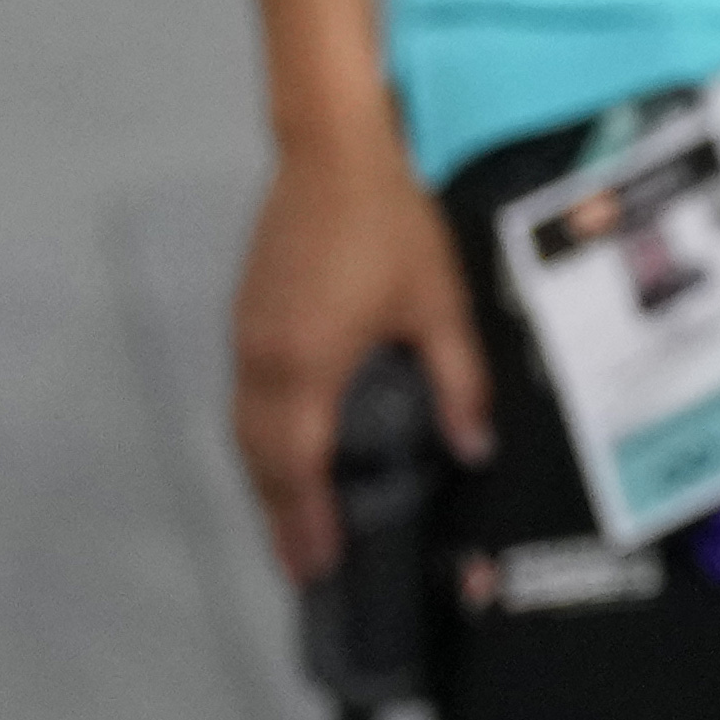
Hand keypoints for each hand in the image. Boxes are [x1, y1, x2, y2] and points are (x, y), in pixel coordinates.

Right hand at [231, 131, 488, 582]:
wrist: (331, 152)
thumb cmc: (390, 225)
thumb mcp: (438, 304)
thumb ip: (458, 382)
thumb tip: (475, 448)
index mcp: (306, 367)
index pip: (298, 466)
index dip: (305, 521)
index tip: (316, 567)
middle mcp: (263, 361)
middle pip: (260, 458)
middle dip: (279, 514)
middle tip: (302, 564)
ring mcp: (246, 337)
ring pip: (245, 429)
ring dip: (266, 478)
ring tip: (293, 519)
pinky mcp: (245, 315)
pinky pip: (245, 397)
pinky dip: (261, 437)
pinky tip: (288, 447)